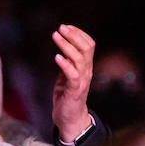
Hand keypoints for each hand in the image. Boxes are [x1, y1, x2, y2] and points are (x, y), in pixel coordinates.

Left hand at [50, 24, 94, 140]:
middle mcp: (86, 71)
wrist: (70, 119)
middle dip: (73, 35)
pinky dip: (64, 64)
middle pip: (86, 47)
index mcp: (85, 66)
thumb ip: (67, 63)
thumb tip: (62, 48)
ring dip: (66, 45)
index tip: (66, 27)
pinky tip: (56, 57)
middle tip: (61, 28)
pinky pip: (72, 74)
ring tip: (55, 36)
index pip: (89, 44)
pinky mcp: (74, 90)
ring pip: (79, 58)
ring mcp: (82, 81)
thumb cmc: (67, 96)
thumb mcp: (67, 75)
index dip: (78, 33)